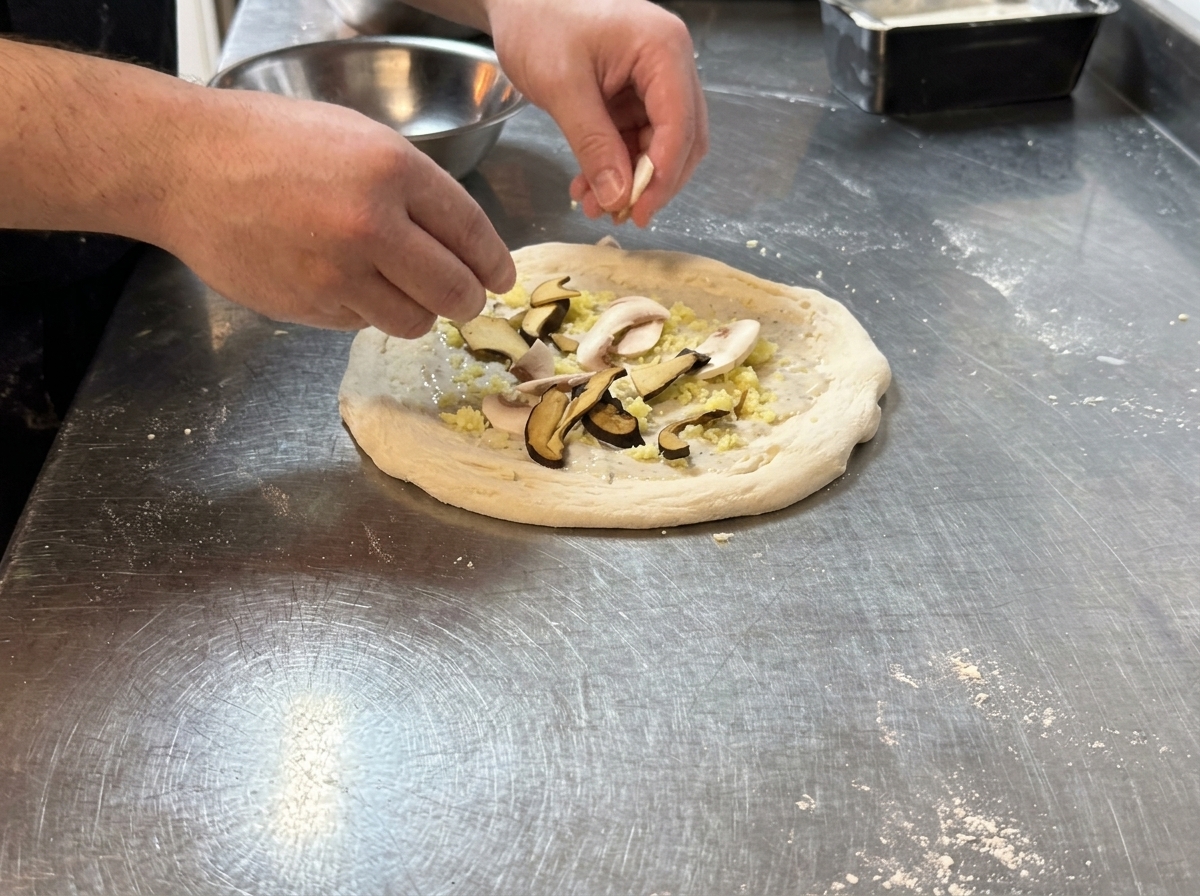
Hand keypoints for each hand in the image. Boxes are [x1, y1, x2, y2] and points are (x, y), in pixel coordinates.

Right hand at [159, 88, 515, 337]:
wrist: (184, 166)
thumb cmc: (270, 142)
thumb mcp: (358, 138)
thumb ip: (413, 187)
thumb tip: (463, 243)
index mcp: (393, 171)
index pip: (471, 233)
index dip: (493, 263)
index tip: (500, 278)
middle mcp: (371, 225)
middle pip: (453, 291)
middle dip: (467, 300)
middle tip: (464, 299)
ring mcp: (338, 273)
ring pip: (414, 320)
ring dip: (417, 313)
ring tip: (398, 290)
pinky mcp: (309, 306)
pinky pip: (362, 324)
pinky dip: (365, 312)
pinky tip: (342, 281)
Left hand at [487, 0, 707, 226]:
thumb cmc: (538, 23)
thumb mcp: (563, 87)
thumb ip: (593, 143)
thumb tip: (618, 197)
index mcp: (662, 49)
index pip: (681, 124)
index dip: (664, 175)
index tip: (641, 211)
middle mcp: (668, 63)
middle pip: (682, 138)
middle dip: (651, 182)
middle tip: (621, 215)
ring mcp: (652, 80)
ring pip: (659, 145)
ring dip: (630, 180)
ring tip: (595, 205)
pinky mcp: (632, 94)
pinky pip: (635, 139)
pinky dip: (616, 166)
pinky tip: (589, 186)